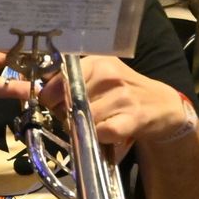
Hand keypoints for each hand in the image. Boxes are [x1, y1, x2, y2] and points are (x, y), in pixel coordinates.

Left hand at [35, 56, 193, 151]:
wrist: (163, 106)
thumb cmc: (124, 92)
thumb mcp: (99, 77)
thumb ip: (71, 80)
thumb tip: (36, 90)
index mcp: (96, 62)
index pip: (58, 78)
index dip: (49, 95)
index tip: (50, 104)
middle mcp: (108, 74)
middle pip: (66, 101)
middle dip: (64, 114)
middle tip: (73, 118)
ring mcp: (121, 96)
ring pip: (83, 118)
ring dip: (83, 128)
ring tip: (94, 125)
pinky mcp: (132, 118)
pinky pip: (101, 132)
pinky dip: (100, 137)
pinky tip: (107, 133)